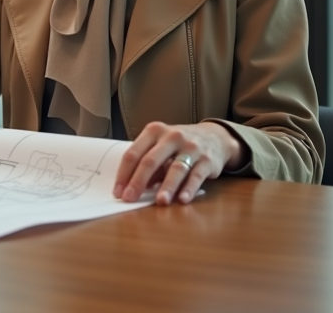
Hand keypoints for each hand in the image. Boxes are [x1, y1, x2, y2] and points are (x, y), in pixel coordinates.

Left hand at [112, 121, 246, 204]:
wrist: (213, 137)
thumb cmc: (179, 145)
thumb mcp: (160, 147)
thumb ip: (148, 165)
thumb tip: (132, 188)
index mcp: (154, 131)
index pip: (134, 153)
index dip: (124, 174)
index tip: (118, 192)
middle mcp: (172, 136)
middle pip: (151, 160)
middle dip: (138, 181)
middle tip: (130, 198)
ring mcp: (191, 147)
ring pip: (175, 168)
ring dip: (167, 186)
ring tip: (160, 202)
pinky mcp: (207, 160)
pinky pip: (196, 176)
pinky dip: (189, 188)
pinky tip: (183, 199)